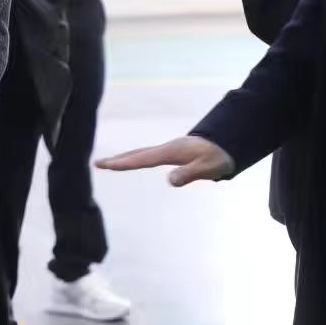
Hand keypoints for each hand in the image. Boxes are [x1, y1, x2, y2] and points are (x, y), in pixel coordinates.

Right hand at [96, 136, 234, 185]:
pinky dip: (135, 157)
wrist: (228, 143)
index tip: (105, 165)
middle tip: (97, 163)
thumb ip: (189, 173)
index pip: (142, 158)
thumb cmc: (218, 157)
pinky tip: (133, 161)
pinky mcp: (172, 152)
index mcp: (170, 152)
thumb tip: (168, 181)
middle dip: (117, 159)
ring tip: (109, 163)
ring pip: (141, 153)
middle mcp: (165, 149)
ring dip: (124, 157)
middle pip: (136, 154)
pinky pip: (148, 155)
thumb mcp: (207, 167)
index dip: (124, 163)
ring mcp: (168, 149)